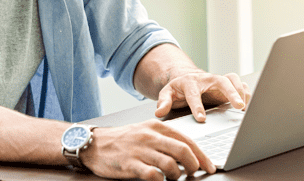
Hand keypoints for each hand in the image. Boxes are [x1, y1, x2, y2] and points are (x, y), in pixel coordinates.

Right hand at [79, 119, 215, 180]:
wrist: (95, 144)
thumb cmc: (124, 140)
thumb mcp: (146, 132)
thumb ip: (166, 140)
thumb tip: (189, 154)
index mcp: (157, 127)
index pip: (187, 140)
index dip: (202, 155)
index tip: (209, 166)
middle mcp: (150, 136)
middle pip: (183, 151)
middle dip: (194, 165)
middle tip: (194, 173)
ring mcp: (140, 150)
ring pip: (170, 165)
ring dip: (177, 175)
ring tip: (173, 178)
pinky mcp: (130, 164)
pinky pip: (152, 175)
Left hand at [155, 72, 250, 121]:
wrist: (188, 79)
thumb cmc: (178, 89)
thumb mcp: (167, 94)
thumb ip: (163, 102)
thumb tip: (159, 112)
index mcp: (190, 82)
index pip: (194, 93)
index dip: (197, 106)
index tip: (201, 119)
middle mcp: (207, 79)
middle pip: (221, 81)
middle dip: (231, 93)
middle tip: (237, 106)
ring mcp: (219, 80)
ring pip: (233, 80)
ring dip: (241, 92)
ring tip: (245, 108)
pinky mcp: (229, 85)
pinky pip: (241, 85)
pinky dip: (247, 94)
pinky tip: (249, 106)